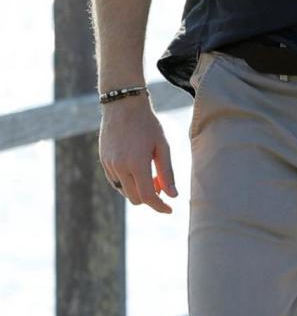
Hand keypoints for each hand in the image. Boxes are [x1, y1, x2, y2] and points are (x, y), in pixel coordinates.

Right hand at [99, 94, 177, 213]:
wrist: (123, 105)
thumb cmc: (147, 124)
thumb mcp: (162, 146)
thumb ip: (167, 173)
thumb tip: (173, 195)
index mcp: (136, 163)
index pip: (148, 196)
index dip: (159, 206)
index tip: (169, 209)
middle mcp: (120, 167)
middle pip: (135, 198)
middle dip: (150, 197)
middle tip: (161, 184)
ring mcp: (109, 165)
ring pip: (124, 191)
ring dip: (138, 189)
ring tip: (149, 172)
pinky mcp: (104, 161)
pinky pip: (116, 181)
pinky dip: (127, 183)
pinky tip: (137, 170)